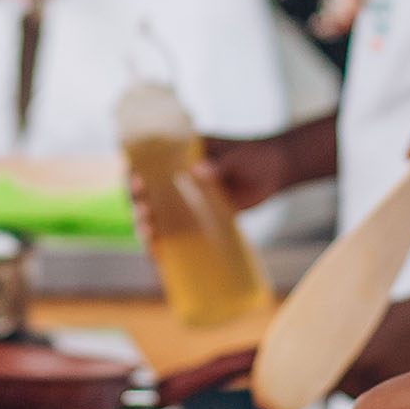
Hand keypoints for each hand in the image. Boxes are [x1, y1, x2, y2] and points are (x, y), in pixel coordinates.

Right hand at [131, 129, 287, 248]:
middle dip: (139, 204)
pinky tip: (157, 254)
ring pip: (158, 214)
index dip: (134, 171)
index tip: (134, 181)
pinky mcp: (198, 217)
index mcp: (181, 154)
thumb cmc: (254, 157)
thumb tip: (200, 171)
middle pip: (148, 192)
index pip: (148, 161)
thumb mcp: (237, 157)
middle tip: (144, 212)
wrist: (276, 172)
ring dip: (147, 225)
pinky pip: (177, 231)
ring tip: (148, 235)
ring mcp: (187, 199)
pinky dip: (164, 243)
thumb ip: (220, 164)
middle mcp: (177, 177)